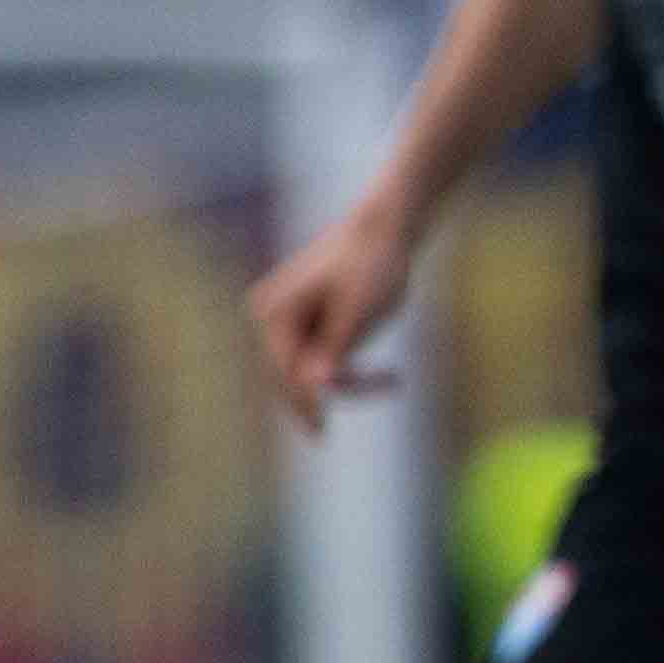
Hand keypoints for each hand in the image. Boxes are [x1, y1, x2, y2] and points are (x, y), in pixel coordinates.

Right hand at [243, 198, 415, 435]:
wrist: (385, 227)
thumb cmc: (374, 265)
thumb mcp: (359, 312)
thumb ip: (335, 348)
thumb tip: (314, 384)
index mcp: (274, 311)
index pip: (285, 372)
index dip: (304, 405)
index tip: (321, 435)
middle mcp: (271, 314)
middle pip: (292, 375)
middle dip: (334, 389)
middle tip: (381, 391)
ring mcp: (285, 317)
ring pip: (310, 370)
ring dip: (347, 380)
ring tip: (393, 379)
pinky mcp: (305, 320)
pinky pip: (321, 358)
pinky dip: (349, 367)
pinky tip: (387, 374)